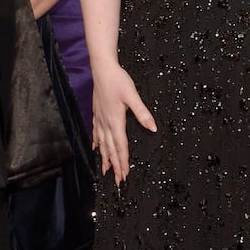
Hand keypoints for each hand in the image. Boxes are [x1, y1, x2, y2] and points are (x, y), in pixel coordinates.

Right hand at [91, 61, 156, 183]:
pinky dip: (97, 143)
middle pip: (111, 149)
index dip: (123, 161)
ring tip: (105, 170)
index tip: (124, 175)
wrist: (102, 69)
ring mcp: (100, 118)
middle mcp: (106, 122)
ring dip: (105, 158)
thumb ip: (142, 113)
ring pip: (103, 144)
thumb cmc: (118, 81)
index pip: (121, 146)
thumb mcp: (133, 96)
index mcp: (115, 121)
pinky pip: (96, 133)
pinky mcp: (97, 113)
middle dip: (115, 165)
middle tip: (118, 180)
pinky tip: (96, 148)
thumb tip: (153, 128)